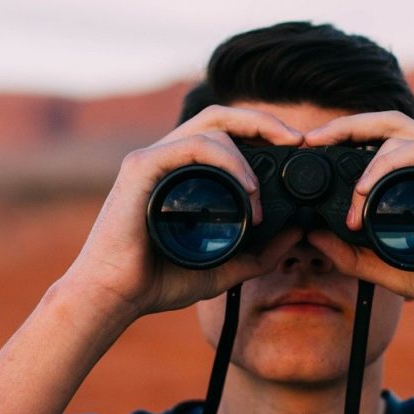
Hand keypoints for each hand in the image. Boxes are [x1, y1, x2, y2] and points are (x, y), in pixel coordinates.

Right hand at [60, 105, 305, 328]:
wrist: (115, 297)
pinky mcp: (141, 167)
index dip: (262, 131)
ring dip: (246, 155)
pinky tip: (245, 187)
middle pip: (220, 116)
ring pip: (210, 127)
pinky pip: (191, 146)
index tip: (296, 148)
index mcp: (184, 172)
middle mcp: (168, 157)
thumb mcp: (224, 267)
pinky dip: (226, 160)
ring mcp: (152, 158)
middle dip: (263, 121)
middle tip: (297, 139)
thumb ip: (260, 254)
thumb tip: (297, 233)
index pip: (226, 133)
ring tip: (259, 194)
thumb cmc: (158, 280)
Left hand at [303, 111, 413, 333]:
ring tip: (350, 199)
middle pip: (388, 122)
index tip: (310, 148)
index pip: (382, 138)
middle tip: (311, 140)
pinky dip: (388, 166)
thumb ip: (354, 256)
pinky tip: (367, 192)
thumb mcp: (392, 270)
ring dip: (365, 160)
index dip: (345, 135)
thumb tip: (314, 238)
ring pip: (401, 134)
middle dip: (345, 125)